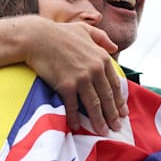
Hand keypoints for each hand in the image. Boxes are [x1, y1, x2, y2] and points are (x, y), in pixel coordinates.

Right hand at [24, 18, 127, 134]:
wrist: (38, 38)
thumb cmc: (60, 33)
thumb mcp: (85, 29)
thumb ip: (102, 37)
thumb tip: (115, 47)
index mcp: (102, 58)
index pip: (115, 84)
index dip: (119, 100)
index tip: (122, 112)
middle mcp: (95, 70)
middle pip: (107, 98)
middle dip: (112, 115)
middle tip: (116, 127)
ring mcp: (81, 79)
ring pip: (94, 105)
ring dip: (99, 121)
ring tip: (102, 131)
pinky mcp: (66, 86)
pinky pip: (73, 107)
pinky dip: (75, 118)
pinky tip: (76, 127)